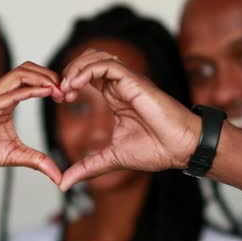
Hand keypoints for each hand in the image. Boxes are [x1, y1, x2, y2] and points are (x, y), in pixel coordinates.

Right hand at [0, 62, 64, 183]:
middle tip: (66, 90)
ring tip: (59, 90)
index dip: (51, 82)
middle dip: (50, 75)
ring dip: (43, 78)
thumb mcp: (17, 155)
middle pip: (27, 69)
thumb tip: (58, 176)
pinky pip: (11, 93)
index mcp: (6, 98)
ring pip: (20, 73)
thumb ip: (39, 161)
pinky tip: (46, 92)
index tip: (66, 97)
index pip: (31, 78)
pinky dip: (30, 90)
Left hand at [58, 50, 200, 190]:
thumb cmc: (157, 150)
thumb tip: (64, 183)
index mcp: (115, 97)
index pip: (87, 76)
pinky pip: (107, 65)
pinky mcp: (135, 81)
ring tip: (67, 88)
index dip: (70, 83)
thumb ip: (87, 167)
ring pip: (97, 57)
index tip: (61, 100)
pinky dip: (87, 71)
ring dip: (76, 68)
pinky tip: (76, 86)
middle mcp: (120, 85)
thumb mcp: (111, 159)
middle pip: (89, 60)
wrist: (181, 149)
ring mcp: (128, 81)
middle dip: (68, 71)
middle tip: (60, 92)